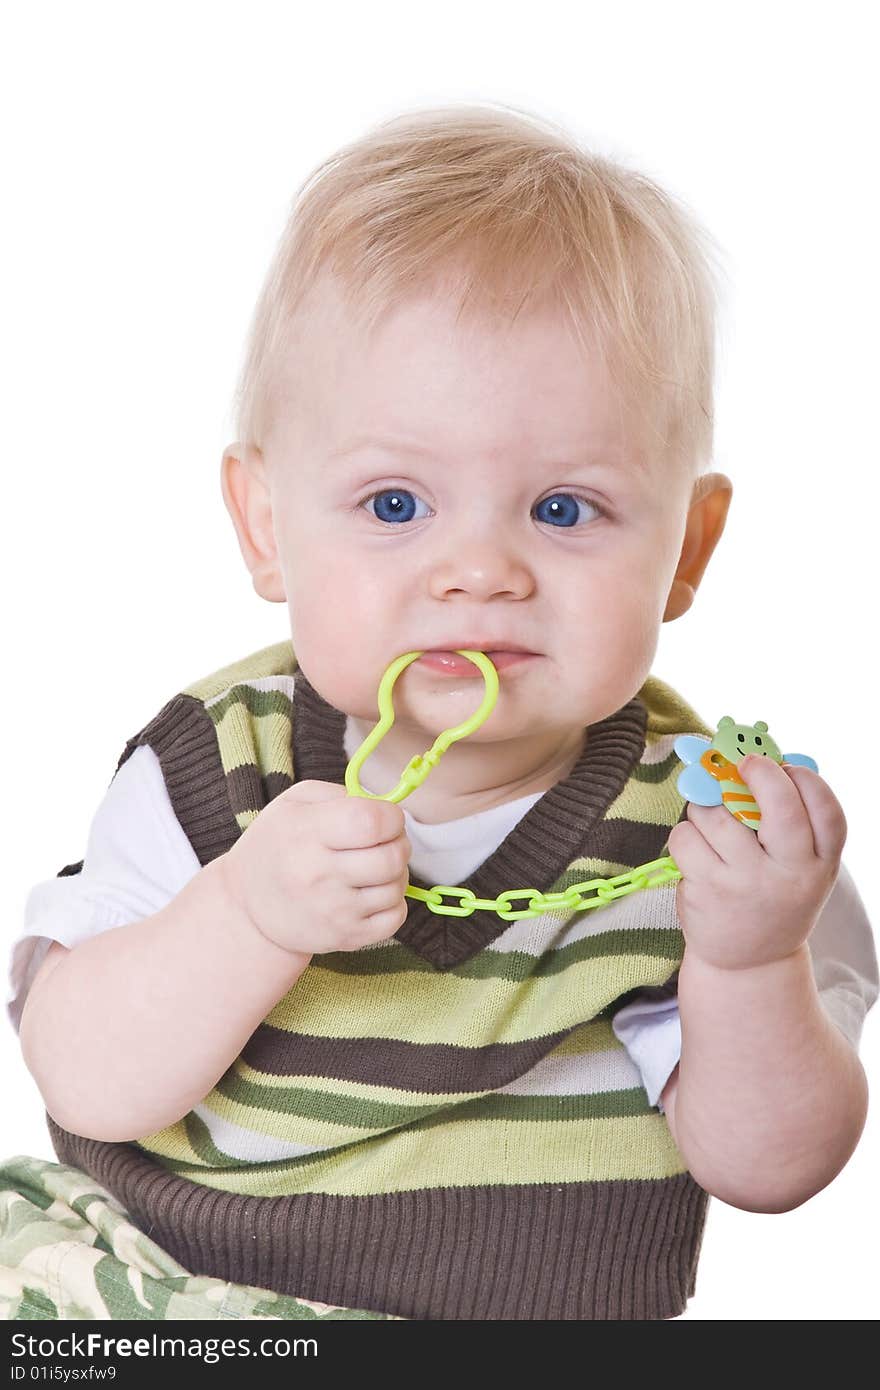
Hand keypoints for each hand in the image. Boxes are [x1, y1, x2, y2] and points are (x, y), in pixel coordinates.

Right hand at [218, 780, 411, 955]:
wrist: (247, 908)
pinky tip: (372, 893)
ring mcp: (334, 912)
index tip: (384, 818)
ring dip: (395, 873)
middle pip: (391, 857)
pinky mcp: (346, 937)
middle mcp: (318, 875)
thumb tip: (385, 807)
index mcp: (306, 833)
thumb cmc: (276, 845)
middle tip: (383, 842)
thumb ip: (340, 794)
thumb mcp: (293, 803)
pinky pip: (396, 918)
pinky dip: (393, 902)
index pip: (371, 822)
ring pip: (397, 887)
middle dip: (398, 843)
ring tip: (374, 867)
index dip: (391, 816)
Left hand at [665, 756, 846, 971]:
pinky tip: (696, 853)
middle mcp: (790, 874)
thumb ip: (789, 821)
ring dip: (705, 807)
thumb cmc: (773, 897)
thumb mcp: (799, 867)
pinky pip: (685, 837)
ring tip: (712, 826)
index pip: (827, 812)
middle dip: (758, 772)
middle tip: (743, 763)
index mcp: (821, 864)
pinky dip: (685, 835)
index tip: (784, 766)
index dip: (805, 779)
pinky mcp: (707, 890)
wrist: (749, 963)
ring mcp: (747, 883)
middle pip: (779, 807)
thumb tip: (757, 758)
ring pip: (715, 815)